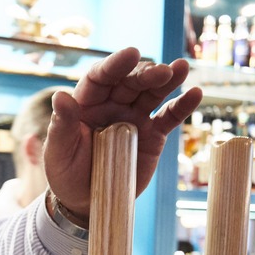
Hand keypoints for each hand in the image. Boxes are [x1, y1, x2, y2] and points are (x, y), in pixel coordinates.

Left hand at [43, 46, 203, 218]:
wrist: (86, 201)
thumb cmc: (66, 173)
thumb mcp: (58, 151)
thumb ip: (62, 125)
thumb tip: (59, 96)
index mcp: (87, 102)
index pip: (101, 77)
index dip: (115, 65)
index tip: (130, 54)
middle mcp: (113, 103)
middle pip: (131, 81)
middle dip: (146, 74)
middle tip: (162, 72)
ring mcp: (135, 117)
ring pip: (153, 93)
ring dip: (168, 80)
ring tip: (182, 68)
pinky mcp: (153, 134)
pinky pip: (169, 117)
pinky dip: (183, 106)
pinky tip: (196, 94)